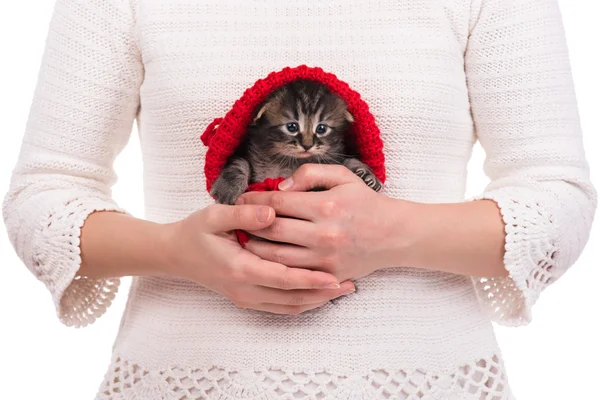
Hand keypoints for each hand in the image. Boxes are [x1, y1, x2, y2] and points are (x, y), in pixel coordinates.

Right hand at [163, 203, 355, 313]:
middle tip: (350, 285)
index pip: (284, 278)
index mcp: (240, 268)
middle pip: (292, 298)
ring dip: (316, 300)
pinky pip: (280, 308)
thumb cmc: (195, 232)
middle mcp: (245, 289)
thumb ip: (243, 215)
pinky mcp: (246, 300)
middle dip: (322, 293)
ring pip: (289, 306)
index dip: (311, 279)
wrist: (174, 255)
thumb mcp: (214, 216)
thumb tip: (271, 213)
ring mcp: (245, 298)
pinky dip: (301, 304)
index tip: (336, 275)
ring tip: (341, 290)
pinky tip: (317, 296)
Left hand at [237, 164, 408, 282]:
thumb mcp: (343, 177)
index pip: (277, 203)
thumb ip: (310, 174)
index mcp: (325, 206)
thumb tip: (281, 188)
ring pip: (277, 257)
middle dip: (248, 225)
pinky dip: (274, 267)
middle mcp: (324, 234)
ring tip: (243, 240)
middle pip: (271, 231)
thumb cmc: (366, 203)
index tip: (241, 198)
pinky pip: (293, 274)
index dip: (254, 200)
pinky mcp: (328, 275)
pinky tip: (263, 259)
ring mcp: (325, 258)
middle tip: (235, 220)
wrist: (395, 235)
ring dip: (255, 249)